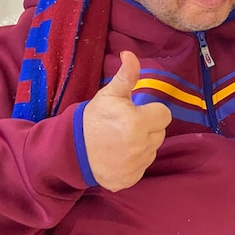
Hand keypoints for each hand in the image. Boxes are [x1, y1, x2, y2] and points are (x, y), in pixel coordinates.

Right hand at [83, 50, 172, 191]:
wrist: (70, 150)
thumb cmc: (93, 119)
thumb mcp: (109, 95)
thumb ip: (126, 75)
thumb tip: (130, 54)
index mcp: (138, 123)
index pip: (164, 115)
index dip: (150, 111)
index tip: (135, 112)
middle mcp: (140, 146)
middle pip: (160, 133)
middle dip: (147, 127)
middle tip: (126, 126)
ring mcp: (135, 166)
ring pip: (152, 150)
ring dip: (142, 144)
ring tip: (121, 140)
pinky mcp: (129, 180)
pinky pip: (142, 167)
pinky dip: (134, 162)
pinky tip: (118, 155)